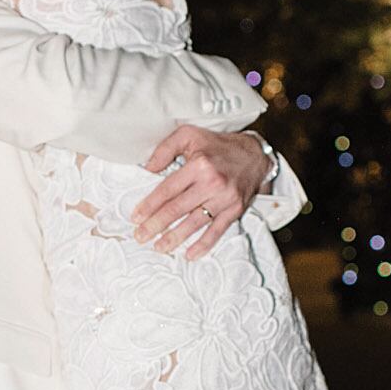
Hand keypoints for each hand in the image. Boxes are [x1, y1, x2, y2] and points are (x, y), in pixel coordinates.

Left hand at [130, 126, 272, 260]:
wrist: (254, 154)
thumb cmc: (217, 145)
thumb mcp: (189, 135)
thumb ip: (165, 149)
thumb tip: (147, 169)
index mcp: (199, 165)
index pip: (168, 189)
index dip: (150, 205)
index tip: (136, 217)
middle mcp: (212, 183)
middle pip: (178, 209)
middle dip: (156, 225)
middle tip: (140, 237)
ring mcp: (225, 198)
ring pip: (195, 222)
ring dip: (175, 238)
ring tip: (159, 247)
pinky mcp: (235, 209)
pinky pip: (217, 230)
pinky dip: (204, 244)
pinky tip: (190, 254)